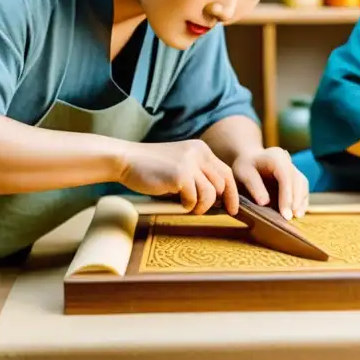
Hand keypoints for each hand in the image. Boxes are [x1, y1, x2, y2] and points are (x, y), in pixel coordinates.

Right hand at [119, 139, 239, 214]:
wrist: (127, 159)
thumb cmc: (151, 167)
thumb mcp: (180, 164)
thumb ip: (198, 175)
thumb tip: (218, 199)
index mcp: (201, 149)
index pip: (226, 172)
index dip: (232, 192)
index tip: (232, 208)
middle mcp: (199, 153)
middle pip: (222, 184)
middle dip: (216, 202)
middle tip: (201, 210)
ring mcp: (190, 163)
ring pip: (210, 194)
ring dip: (200, 206)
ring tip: (187, 206)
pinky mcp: (180, 174)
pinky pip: (193, 199)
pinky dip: (185, 205)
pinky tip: (175, 201)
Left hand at [231, 147, 309, 219]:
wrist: (249, 159)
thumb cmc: (245, 166)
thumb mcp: (243, 173)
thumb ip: (254, 186)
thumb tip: (264, 203)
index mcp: (276, 158)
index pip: (285, 177)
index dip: (286, 196)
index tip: (285, 214)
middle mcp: (288, 161)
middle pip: (297, 181)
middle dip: (295, 201)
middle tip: (290, 218)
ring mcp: (293, 168)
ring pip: (302, 184)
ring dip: (300, 201)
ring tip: (296, 217)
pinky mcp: (295, 176)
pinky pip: (302, 188)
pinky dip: (301, 200)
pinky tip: (298, 212)